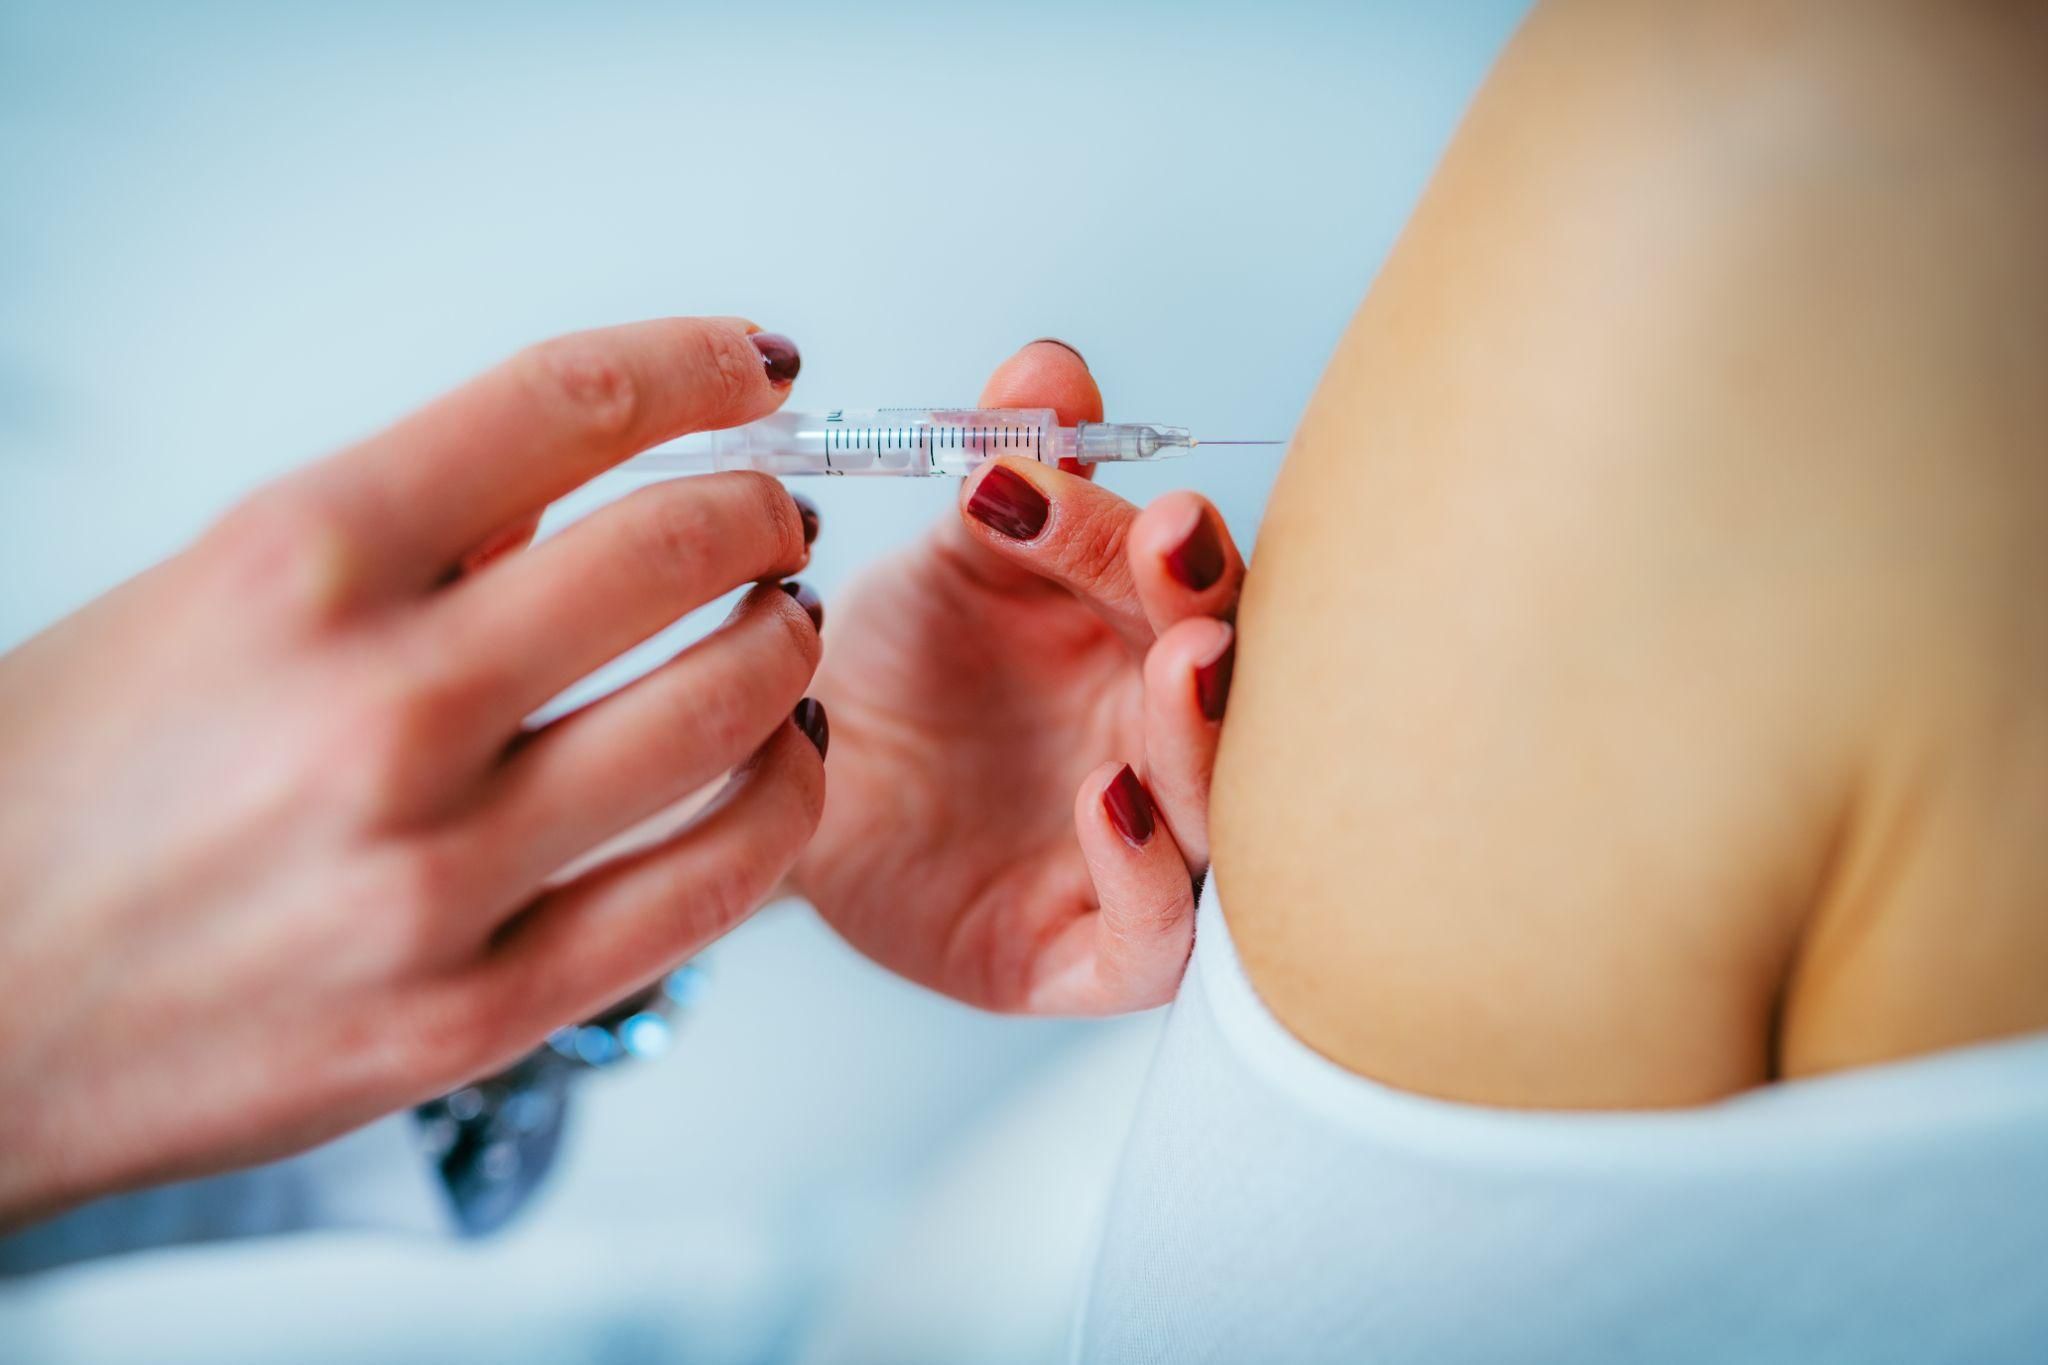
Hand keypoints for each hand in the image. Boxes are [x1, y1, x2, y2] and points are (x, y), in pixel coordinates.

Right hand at [0, 318, 827, 1222]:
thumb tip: (565, 499)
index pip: (562, 403)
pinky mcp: (475, 1011)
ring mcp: (435, 870)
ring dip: (785, 648)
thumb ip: (396, 544)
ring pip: (724, 714)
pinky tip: (784, 770)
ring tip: (781, 632)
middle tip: (776, 517)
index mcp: (294, 564)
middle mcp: (376, 707)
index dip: (698, 364)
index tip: (755, 366)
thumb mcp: (195, 605)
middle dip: (763, 510)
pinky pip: (708, 890)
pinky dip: (781, 806)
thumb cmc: (54, 801)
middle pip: (673, 546)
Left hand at [792, 341, 1242, 1012]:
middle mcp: (1162, 749)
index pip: (1201, 596)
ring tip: (1176, 662)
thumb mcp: (948, 561)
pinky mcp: (1081, 954)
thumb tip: (1050, 366)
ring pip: (1221, 816)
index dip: (1185, 550)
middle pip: (1237, 700)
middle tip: (1178, 559)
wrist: (795, 783)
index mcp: (1147, 645)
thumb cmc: (896, 672)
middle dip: (1219, 624)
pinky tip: (1109, 801)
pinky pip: (1152, 941)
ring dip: (1206, 737)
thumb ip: (1007, 470)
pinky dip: (1149, 876)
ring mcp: (1137, 856)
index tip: (1145, 502)